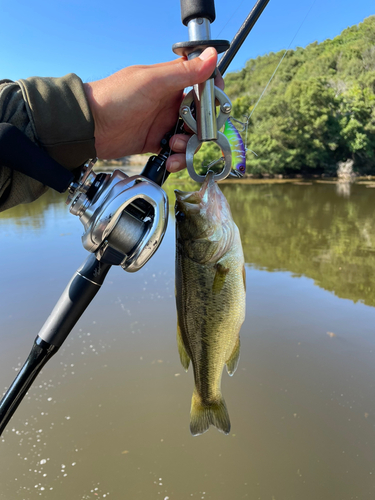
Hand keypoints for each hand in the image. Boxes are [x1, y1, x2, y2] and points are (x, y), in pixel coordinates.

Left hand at [84, 47, 223, 172]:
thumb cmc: (115, 97)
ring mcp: (163, 123)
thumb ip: (184, 72)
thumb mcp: (152, 81)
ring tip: (175, 147)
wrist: (89, 126)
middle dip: (202, 129)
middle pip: (201, 117)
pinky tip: (170, 161)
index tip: (216, 107)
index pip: (203, 84)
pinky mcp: (155, 142)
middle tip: (193, 135)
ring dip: (189, 146)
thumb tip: (212, 55)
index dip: (214, 95)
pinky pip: (176, 152)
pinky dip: (178, 159)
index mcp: (171, 82)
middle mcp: (170, 103)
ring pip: (191, 137)